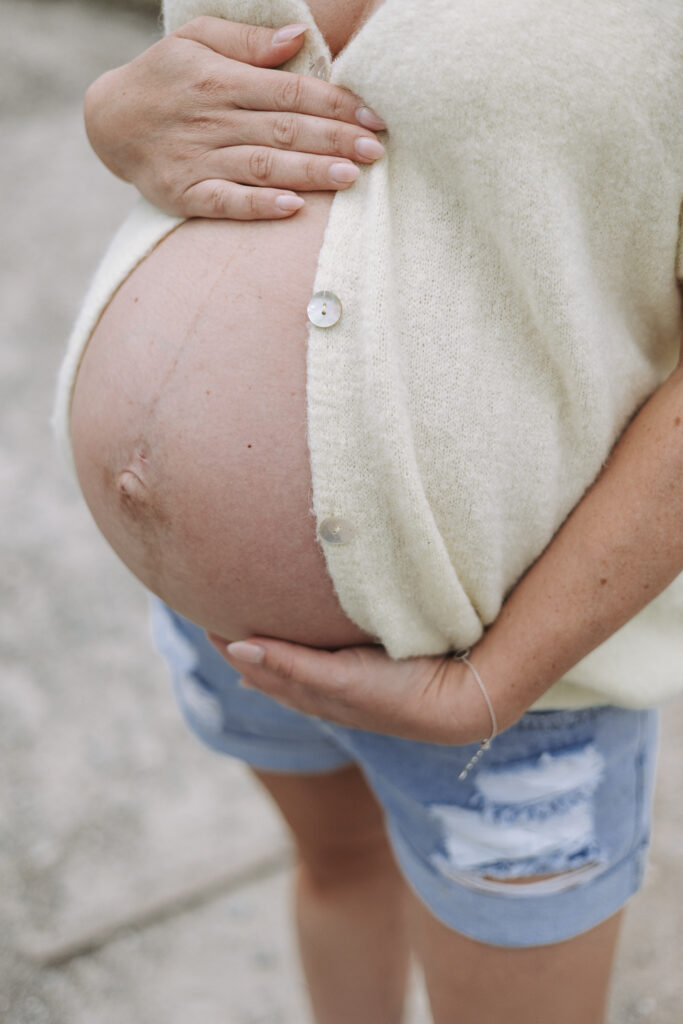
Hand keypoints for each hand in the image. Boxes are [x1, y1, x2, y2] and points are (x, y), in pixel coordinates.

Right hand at [84, 17, 386, 219]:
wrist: (110, 122)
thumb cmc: (165, 77)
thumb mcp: (196, 39)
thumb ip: (248, 41)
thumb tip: (297, 39)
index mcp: (221, 79)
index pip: (289, 90)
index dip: (334, 104)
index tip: (373, 117)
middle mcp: (213, 120)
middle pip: (285, 130)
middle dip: (334, 140)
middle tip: (376, 152)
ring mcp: (199, 160)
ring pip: (264, 166)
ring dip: (308, 173)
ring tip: (349, 178)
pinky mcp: (185, 194)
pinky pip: (227, 202)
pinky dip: (259, 205)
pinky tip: (293, 207)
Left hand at [210, 635, 493, 744]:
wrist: (456, 702)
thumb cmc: (396, 692)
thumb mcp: (338, 678)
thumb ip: (290, 664)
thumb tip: (235, 649)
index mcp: (313, 691)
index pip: (259, 668)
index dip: (233, 645)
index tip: (206, 617)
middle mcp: (325, 690)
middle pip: (273, 668)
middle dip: (245, 647)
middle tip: (217, 616)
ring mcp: (348, 683)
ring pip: (295, 666)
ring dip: (270, 650)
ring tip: (250, 632)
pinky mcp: (369, 672)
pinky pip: (321, 661)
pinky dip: (299, 651)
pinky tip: (306, 641)